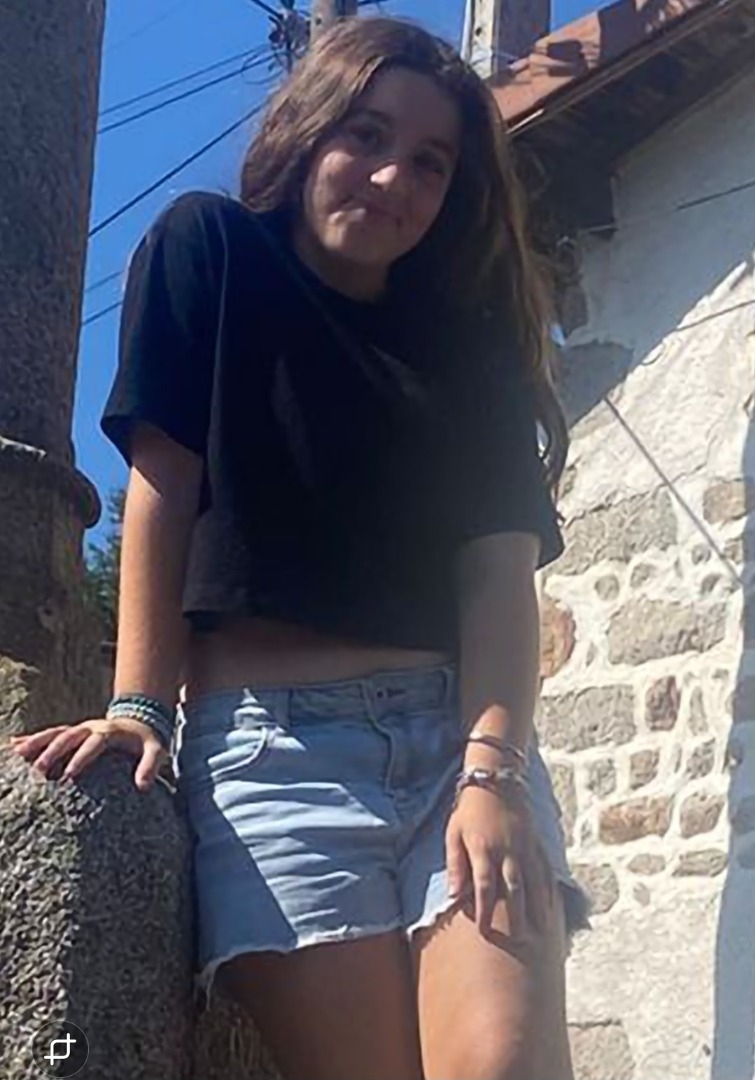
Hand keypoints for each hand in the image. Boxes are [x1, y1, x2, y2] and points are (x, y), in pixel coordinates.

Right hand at [6, 717, 168, 791]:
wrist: (139, 720)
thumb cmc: (146, 740)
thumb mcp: (156, 750)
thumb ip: (151, 766)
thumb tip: (142, 787)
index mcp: (110, 732)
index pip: (94, 743)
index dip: (82, 757)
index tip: (70, 775)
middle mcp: (91, 727)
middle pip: (69, 736)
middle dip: (53, 752)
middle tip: (38, 771)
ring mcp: (80, 728)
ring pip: (55, 733)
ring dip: (36, 743)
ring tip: (18, 755)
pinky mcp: (72, 732)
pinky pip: (49, 735)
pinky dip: (32, 740)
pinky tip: (13, 747)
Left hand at [445, 780, 554, 939]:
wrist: (496, 781)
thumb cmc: (469, 810)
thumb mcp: (453, 833)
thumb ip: (455, 864)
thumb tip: (454, 895)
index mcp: (483, 849)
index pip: (483, 886)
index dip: (484, 910)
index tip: (485, 931)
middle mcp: (507, 850)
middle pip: (514, 889)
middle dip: (517, 917)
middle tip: (521, 943)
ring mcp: (525, 847)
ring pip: (534, 882)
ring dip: (538, 908)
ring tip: (542, 932)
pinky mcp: (536, 842)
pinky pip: (545, 869)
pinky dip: (549, 889)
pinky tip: (553, 906)